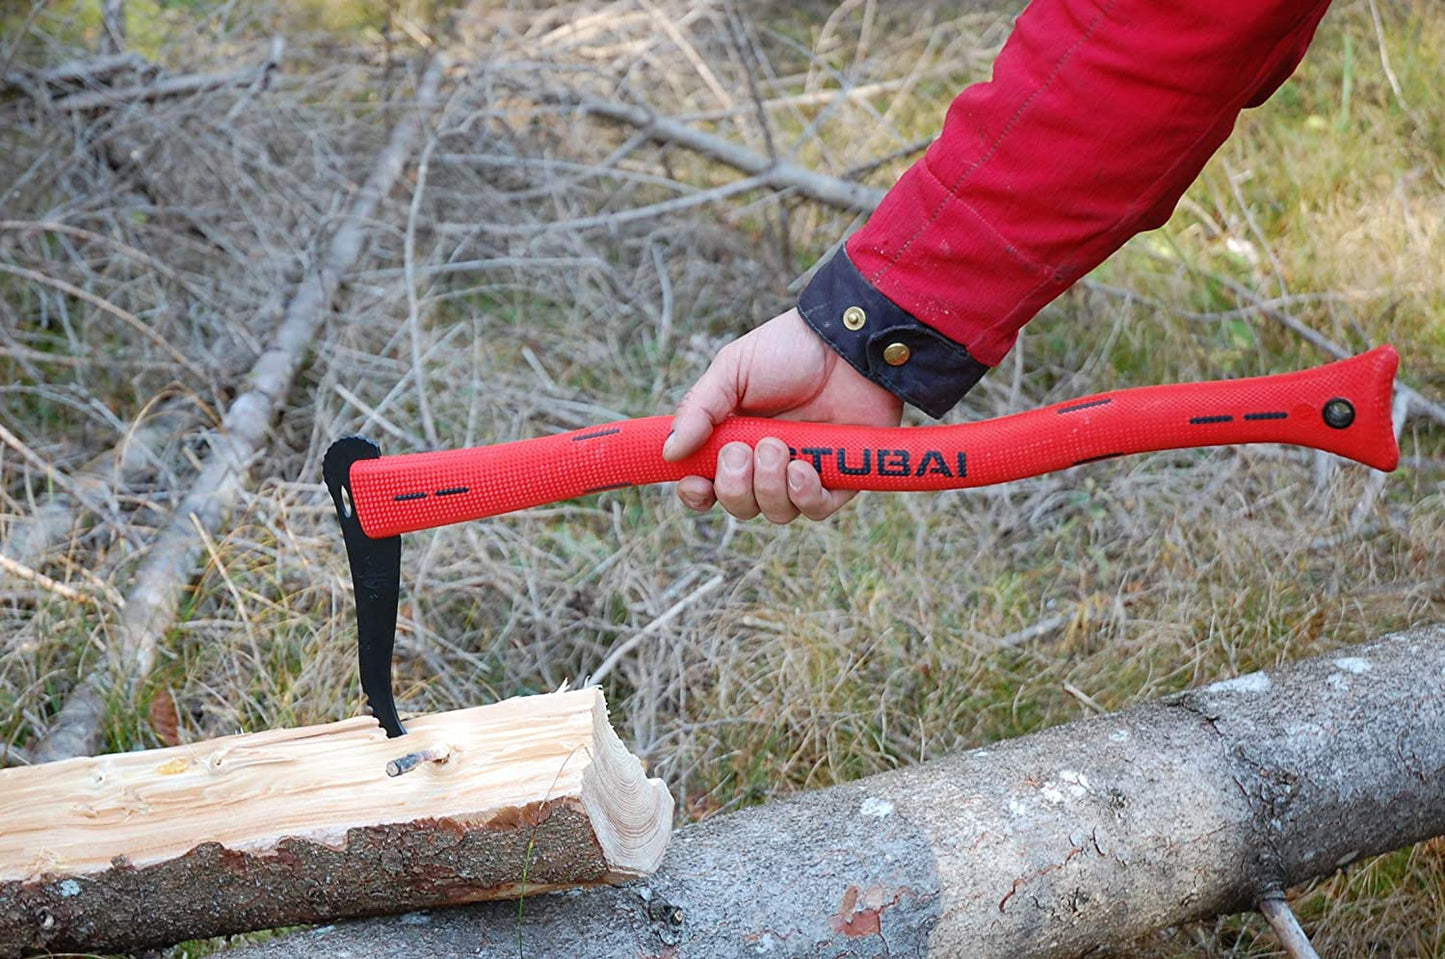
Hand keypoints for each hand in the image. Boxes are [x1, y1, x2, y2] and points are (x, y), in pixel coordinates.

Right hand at [662, 308, 902, 522]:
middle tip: (744, 449)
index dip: (698, 494)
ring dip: (769, 486)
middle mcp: (767, 463)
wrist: (845, 342)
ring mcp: (804, 471)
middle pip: (740, 505)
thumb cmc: (787, 350)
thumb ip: (699, 410)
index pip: (708, 485)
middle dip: (735, 485)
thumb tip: (670, 452)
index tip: (696, 483)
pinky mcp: (841, 477)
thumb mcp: (731, 371)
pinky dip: (804, 496)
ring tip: (778, 447)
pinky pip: (816, 510)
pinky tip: (802, 468)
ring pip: (776, 513)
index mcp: (735, 440)